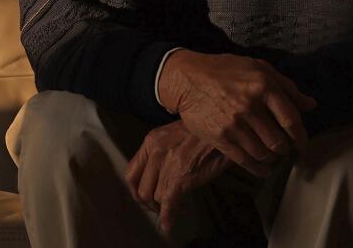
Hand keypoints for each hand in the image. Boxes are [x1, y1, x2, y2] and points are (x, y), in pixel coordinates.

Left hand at [125, 120, 230, 237]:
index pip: (131, 172)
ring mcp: (167, 165)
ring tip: (171, 210)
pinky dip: (168, 218)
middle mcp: (155, 152)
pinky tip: (169, 225)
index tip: (143, 198)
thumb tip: (158, 173)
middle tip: (158, 208)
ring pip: (154, 197)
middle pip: (141, 189)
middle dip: (148, 203)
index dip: (135, 190)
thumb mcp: (173, 134)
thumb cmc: (202, 132)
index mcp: (151, 141)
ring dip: (161, 208)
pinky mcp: (181, 177)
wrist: (221, 127)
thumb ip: (161, 151)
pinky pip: (168, 203)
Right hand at [155, 49, 312, 174]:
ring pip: (264, 153)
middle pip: (279, 142)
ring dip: (272, 158)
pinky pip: (245, 161)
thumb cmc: (224, 70)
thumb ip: (286, 86)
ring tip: (272, 156)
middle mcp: (250, 106)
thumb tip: (310, 104)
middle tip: (285, 150)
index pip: (291, 120)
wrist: (187, 79)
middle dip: (286, 149)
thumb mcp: (257, 67)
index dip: (300, 136)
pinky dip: (258, 169)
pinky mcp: (220, 138)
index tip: (302, 143)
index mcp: (263, 86)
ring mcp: (234, 124)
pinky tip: (263, 169)